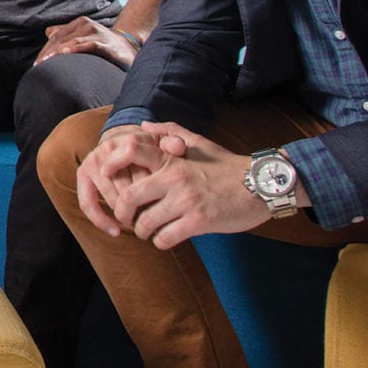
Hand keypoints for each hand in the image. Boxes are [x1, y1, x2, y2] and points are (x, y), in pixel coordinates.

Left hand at [36, 17, 139, 67]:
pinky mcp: (105, 43)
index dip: (45, 50)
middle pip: (61, 39)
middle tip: (39, 66)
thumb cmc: (102, 44)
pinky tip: (65, 53)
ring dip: (57, 52)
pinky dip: (76, 49)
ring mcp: (96, 33)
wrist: (129, 48)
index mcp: (79, 23)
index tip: (37, 64)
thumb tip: (48, 33)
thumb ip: (66, 34)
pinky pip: (88, 45)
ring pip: (71, 42)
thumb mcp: (83, 36)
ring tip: (47, 61)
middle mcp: (86, 25)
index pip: (56, 37)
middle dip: (48, 53)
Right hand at [76, 123, 175, 236]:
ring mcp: (93, 162)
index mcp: (128, 142)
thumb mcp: (163, 146)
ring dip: (126, 216)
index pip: (142, 173)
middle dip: (142, 208)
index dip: (154, 192)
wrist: (124, 145)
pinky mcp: (82, 175)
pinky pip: (88, 203)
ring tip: (142, 224)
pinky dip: (101, 220)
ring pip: (112, 200)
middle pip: (128, 190)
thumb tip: (179, 147)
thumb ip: (174, 144)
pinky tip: (116, 232)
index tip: (165, 204)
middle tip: (156, 220)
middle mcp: (107, 150)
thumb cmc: (150, 150)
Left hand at [111, 122, 267, 249]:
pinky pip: (166, 237)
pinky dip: (161, 241)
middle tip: (126, 219)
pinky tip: (165, 238)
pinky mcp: (200, 221)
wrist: (261, 184)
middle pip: (128, 197)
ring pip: (146, 223)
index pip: (130, 151)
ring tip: (148, 231)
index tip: (105, 177)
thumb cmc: (227, 165)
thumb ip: (170, 132)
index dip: (110, 164)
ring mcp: (186, 200)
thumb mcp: (198, 143)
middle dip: (122, 213)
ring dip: (143, 231)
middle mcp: (174, 177)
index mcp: (171, 158)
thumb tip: (145, 126)